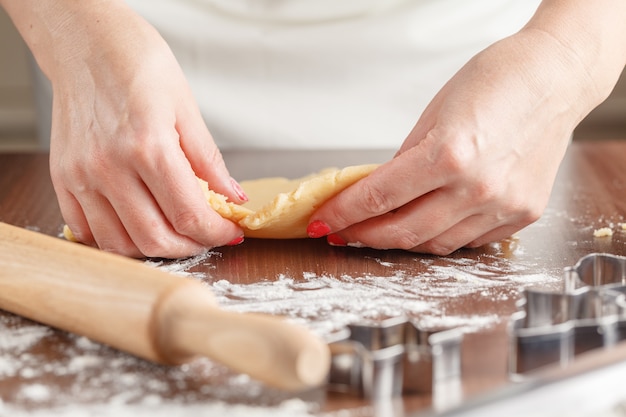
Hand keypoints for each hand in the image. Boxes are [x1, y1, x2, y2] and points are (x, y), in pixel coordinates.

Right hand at [38, 3, 244, 256]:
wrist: (87, 43)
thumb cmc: (138, 66)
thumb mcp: (186, 108)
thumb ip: (209, 161)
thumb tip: (233, 197)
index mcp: (148, 146)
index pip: (189, 215)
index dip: (217, 233)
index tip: (231, 232)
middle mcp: (110, 167)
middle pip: (155, 239)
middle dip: (192, 247)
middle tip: (208, 236)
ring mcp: (81, 176)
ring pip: (120, 244)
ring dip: (155, 248)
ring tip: (177, 233)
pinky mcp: (63, 179)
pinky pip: (87, 230)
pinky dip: (117, 239)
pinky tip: (138, 224)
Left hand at [308, 27, 596, 254]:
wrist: (555, 79)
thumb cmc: (495, 82)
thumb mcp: (433, 115)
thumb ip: (404, 161)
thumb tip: (379, 193)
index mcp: (449, 155)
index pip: (379, 197)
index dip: (344, 213)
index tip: (324, 221)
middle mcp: (478, 188)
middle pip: (404, 232)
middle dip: (365, 235)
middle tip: (345, 232)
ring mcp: (503, 206)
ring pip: (436, 244)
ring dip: (401, 241)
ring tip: (380, 231)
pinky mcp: (522, 214)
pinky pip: (470, 241)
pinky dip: (441, 237)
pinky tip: (425, 225)